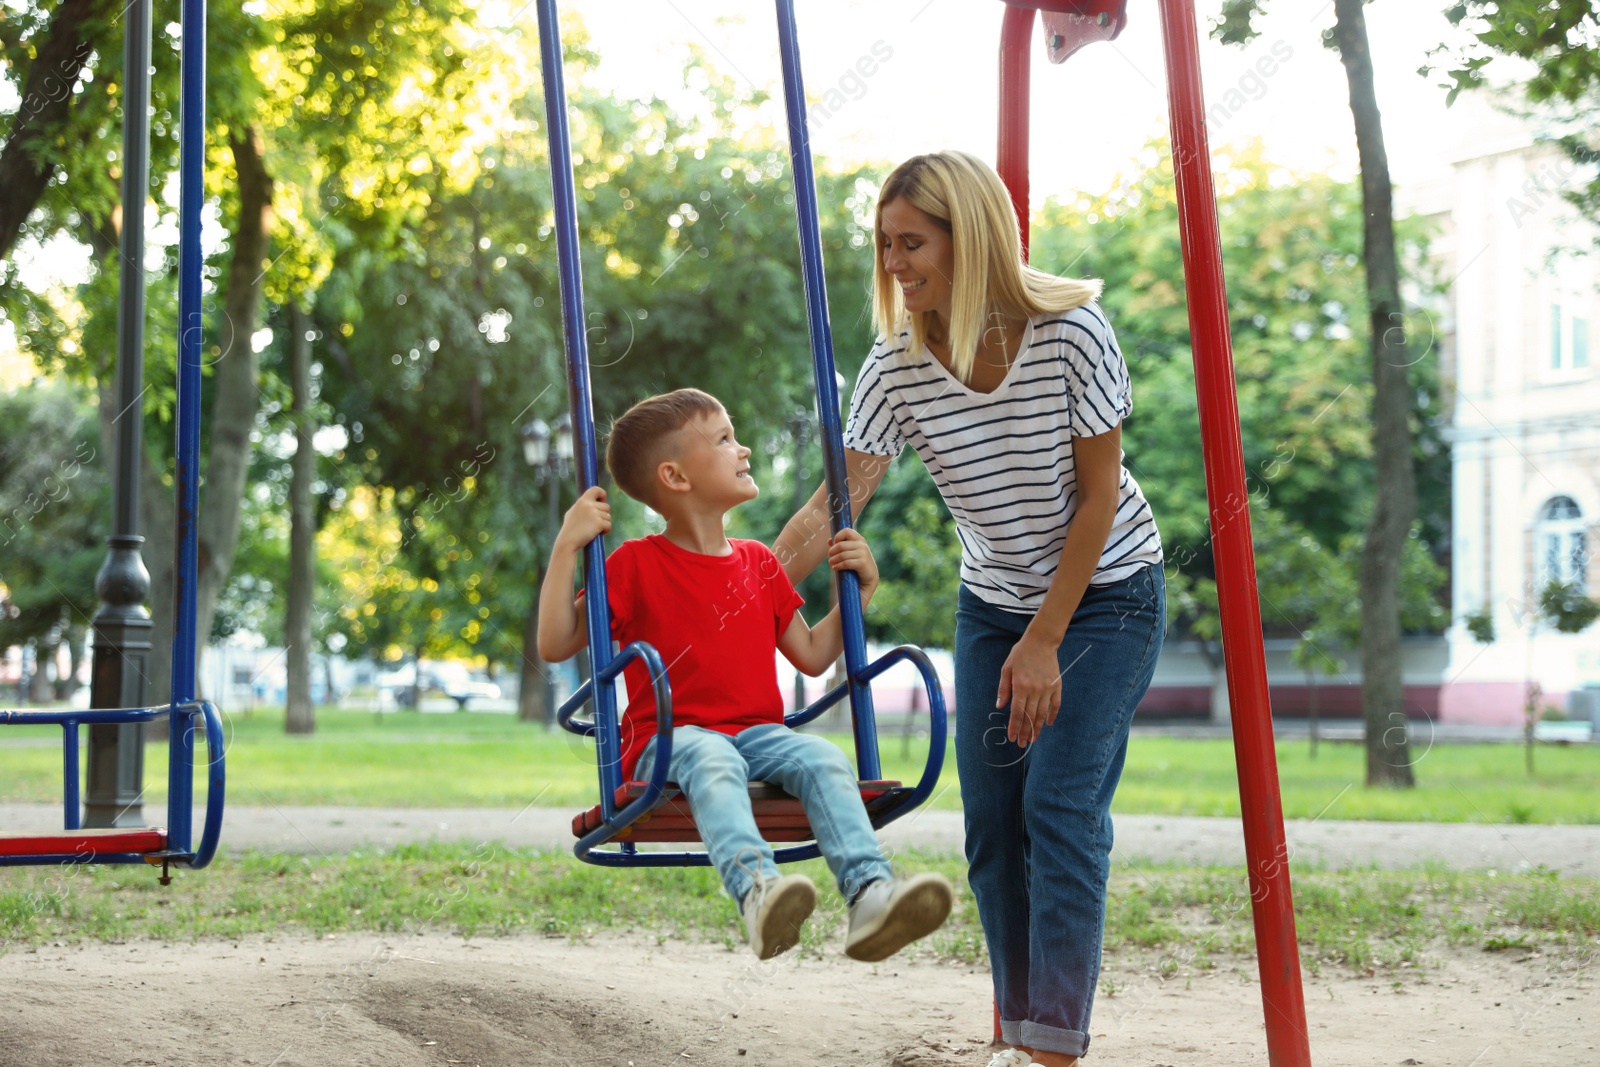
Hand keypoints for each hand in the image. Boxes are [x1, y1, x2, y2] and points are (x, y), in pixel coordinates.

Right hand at [556, 486, 610, 552]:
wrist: (567, 542)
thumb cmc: (570, 530)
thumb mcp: (573, 513)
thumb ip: (582, 506)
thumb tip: (592, 502)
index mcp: (582, 501)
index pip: (596, 489)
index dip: (602, 494)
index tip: (601, 502)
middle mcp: (589, 505)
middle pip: (606, 507)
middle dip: (604, 515)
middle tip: (596, 524)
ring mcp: (594, 514)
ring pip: (608, 517)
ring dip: (605, 524)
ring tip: (595, 530)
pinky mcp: (599, 523)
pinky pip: (609, 525)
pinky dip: (606, 531)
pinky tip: (598, 534)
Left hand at [827, 527, 877, 591]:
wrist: (869, 577)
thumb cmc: (858, 563)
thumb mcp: (851, 553)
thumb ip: (841, 545)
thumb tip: (829, 540)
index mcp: (859, 539)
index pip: (846, 531)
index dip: (837, 537)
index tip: (834, 544)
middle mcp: (862, 545)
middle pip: (841, 545)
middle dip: (832, 551)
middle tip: (830, 556)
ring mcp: (863, 553)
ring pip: (842, 555)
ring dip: (833, 559)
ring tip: (831, 562)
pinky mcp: (862, 563)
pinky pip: (846, 563)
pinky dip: (838, 566)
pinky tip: (835, 568)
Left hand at [995, 631, 1061, 746]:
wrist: (1041, 641)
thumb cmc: (1021, 654)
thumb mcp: (1007, 669)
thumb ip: (1004, 688)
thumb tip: (1000, 706)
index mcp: (1020, 686)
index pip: (1016, 712)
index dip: (1014, 727)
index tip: (1012, 738)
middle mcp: (1034, 690)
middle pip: (1029, 717)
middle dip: (1024, 732)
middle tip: (1021, 744)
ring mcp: (1047, 689)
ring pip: (1042, 714)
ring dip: (1037, 728)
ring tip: (1033, 739)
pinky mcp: (1057, 686)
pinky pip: (1056, 705)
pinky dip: (1052, 715)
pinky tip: (1048, 724)